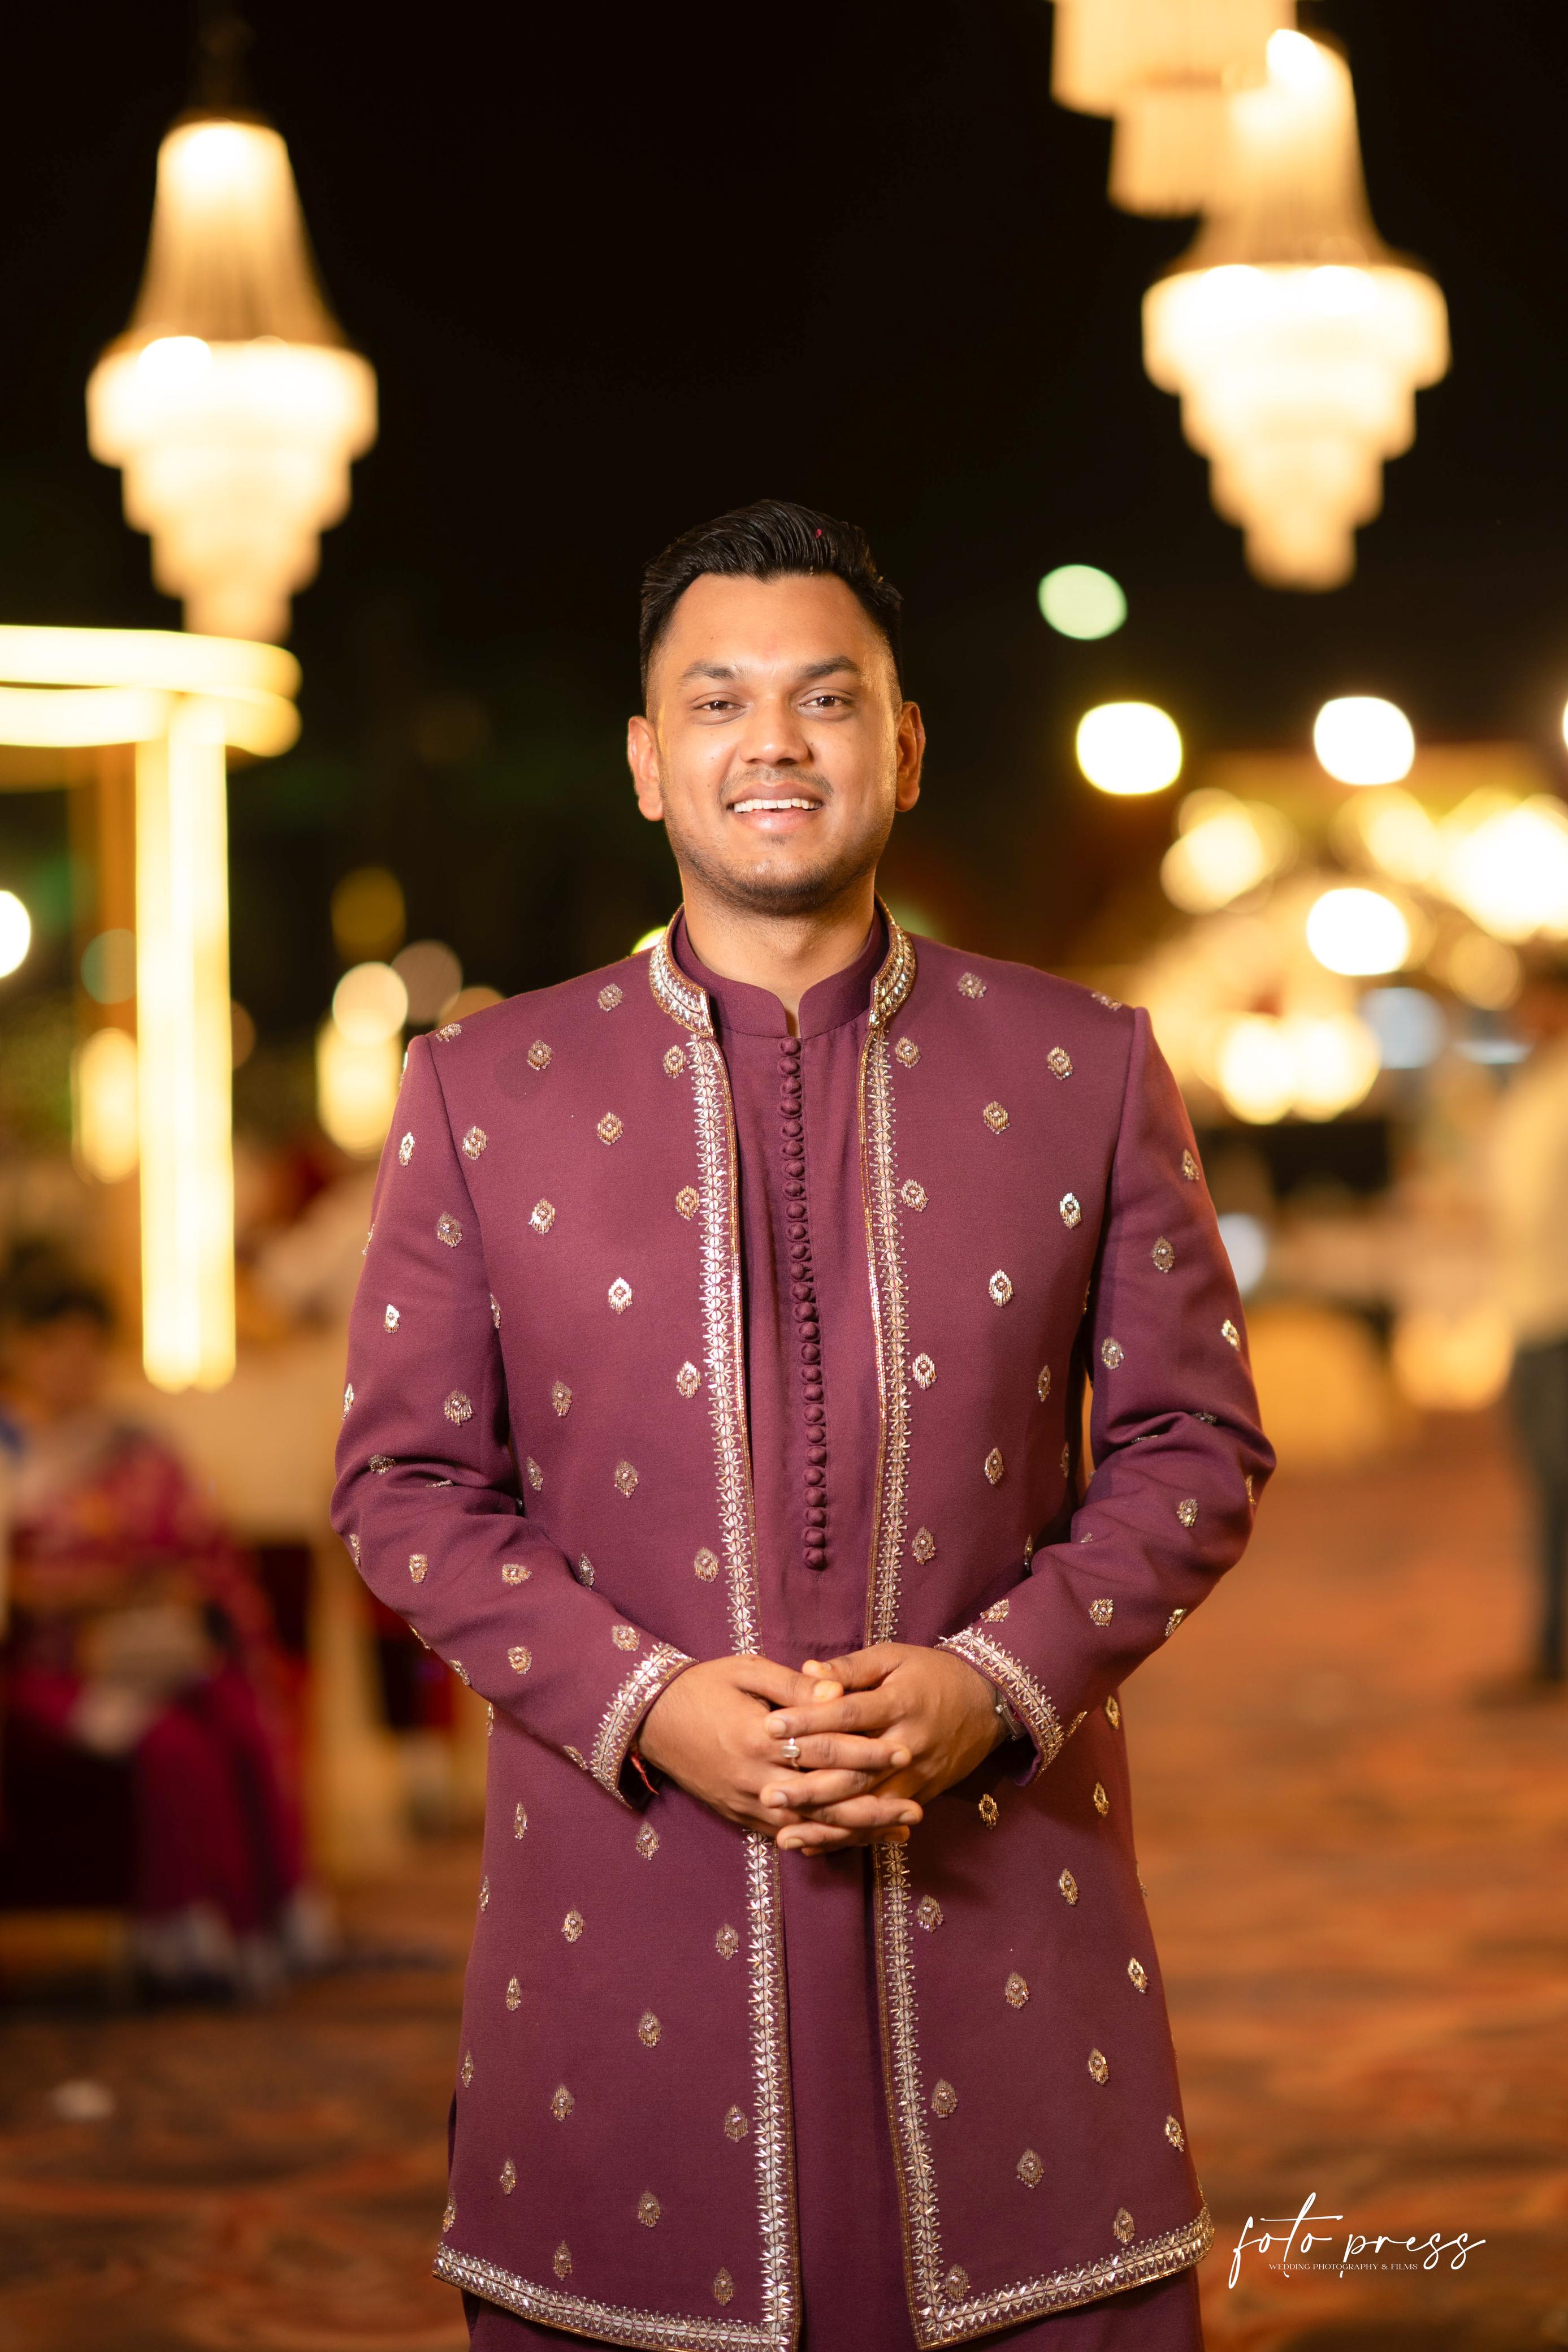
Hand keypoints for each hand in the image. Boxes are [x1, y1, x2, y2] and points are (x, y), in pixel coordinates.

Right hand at [637, 1654, 921, 1849]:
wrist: (649, 1718)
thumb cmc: (702, 1685)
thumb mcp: (747, 1671)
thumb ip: (795, 1685)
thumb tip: (838, 1692)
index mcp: (759, 1738)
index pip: (824, 1750)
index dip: (866, 1752)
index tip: (901, 1751)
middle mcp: (754, 1779)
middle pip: (825, 1799)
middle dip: (873, 1805)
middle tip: (915, 1809)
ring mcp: (745, 1803)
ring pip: (810, 1826)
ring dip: (855, 1832)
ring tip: (897, 1833)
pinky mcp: (737, 1816)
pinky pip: (786, 1834)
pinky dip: (822, 1840)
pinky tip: (851, 1841)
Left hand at [760, 1644, 1003, 1852]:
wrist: (989, 1702)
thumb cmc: (933, 1673)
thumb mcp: (894, 1657)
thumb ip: (850, 1667)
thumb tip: (807, 1672)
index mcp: (899, 1703)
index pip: (847, 1715)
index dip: (808, 1721)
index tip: (770, 1727)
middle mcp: (907, 1744)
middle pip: (853, 1771)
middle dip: (809, 1786)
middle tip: (767, 1793)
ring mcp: (916, 1776)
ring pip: (866, 1806)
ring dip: (825, 1823)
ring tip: (783, 1833)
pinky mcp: (921, 1795)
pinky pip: (880, 1821)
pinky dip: (847, 1837)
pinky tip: (814, 1845)